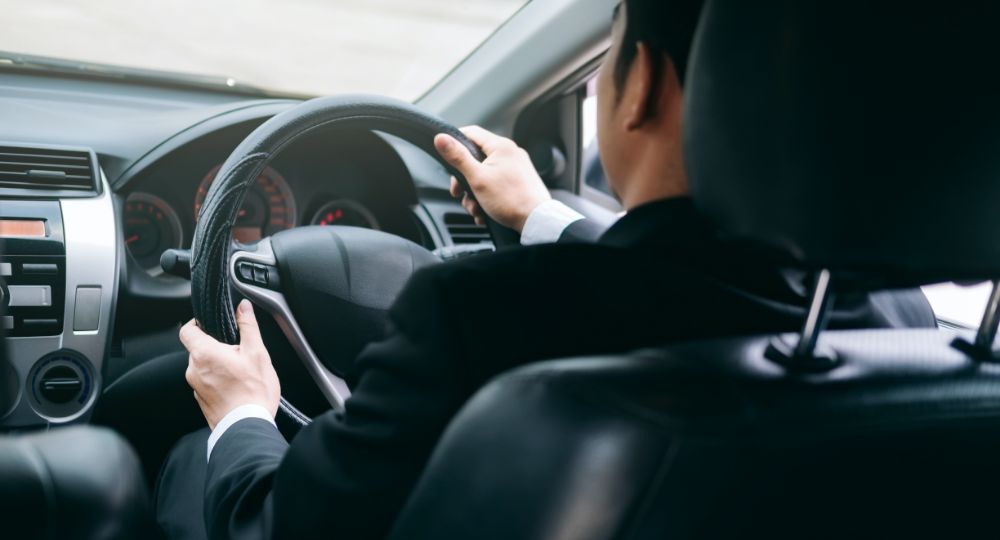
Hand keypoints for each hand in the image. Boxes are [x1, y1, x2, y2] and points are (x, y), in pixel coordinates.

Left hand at [179, 300, 280, 429]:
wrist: (247, 426)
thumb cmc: (253, 391)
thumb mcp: (257, 353)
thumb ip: (248, 327)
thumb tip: (243, 307)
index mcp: (204, 353)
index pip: (187, 330)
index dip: (197, 323)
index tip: (209, 323)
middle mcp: (194, 370)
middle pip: (198, 349)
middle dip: (215, 347)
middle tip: (237, 351)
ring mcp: (195, 387)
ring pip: (203, 367)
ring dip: (217, 365)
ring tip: (240, 372)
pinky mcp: (201, 401)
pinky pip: (206, 383)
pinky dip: (218, 381)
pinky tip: (236, 387)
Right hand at [434, 126, 550, 231]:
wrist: (536, 221)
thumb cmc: (510, 200)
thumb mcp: (477, 178)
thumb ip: (457, 157)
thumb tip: (441, 138)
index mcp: (501, 146)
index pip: (471, 132)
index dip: (454, 142)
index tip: (445, 156)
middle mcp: (510, 153)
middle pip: (475, 158)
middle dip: (463, 179)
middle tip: (458, 193)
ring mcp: (516, 168)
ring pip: (484, 175)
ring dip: (474, 193)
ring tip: (475, 209)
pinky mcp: (519, 182)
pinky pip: (496, 184)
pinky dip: (486, 198)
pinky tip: (484, 212)